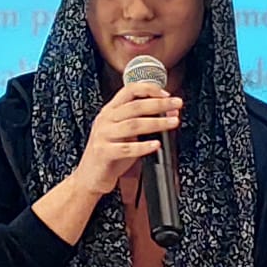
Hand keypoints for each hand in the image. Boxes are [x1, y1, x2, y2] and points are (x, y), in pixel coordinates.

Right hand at [70, 83, 181, 198]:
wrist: (89, 177)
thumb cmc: (110, 154)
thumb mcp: (126, 134)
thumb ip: (144, 121)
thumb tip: (170, 112)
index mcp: (110, 110)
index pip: (129, 90)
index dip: (149, 89)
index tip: (167, 94)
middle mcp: (105, 119)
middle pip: (135, 106)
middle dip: (159, 104)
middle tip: (177, 104)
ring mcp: (103, 135)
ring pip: (133, 124)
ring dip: (156, 122)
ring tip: (173, 122)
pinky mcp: (103, 152)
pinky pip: (126, 148)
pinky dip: (143, 146)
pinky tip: (156, 145)